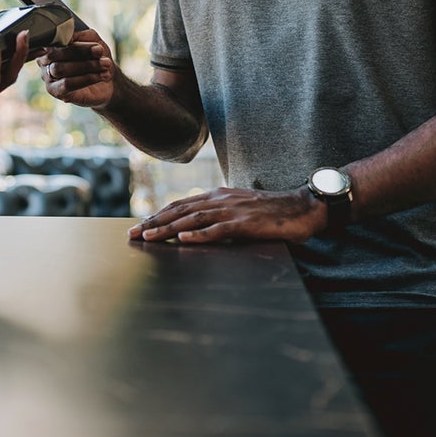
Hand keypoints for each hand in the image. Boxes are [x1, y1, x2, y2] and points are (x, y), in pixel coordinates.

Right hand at [38, 28, 115, 108]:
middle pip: (55, 54)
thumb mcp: (94, 41)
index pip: (53, 40)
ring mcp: (49, 78)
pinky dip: (86, 78)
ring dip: (86, 65)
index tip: (90, 42)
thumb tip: (69, 38)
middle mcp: (45, 61)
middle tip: (100, 51)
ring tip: (105, 64)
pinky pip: (67, 84)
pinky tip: (101, 76)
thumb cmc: (97, 58)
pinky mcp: (57, 92)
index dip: (70, 40)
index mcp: (51, 46)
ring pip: (60, 69)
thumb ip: (82, 36)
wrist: (109, 80)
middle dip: (80, 52)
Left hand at [129, 187, 327, 244]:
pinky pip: (218, 229)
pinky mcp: (246, 223)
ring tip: (149, 238)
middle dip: (154, 223)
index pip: (180, 206)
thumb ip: (218, 215)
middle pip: (180, 211)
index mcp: (218, 196)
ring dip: (168, 229)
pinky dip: (200, 235)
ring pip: (193, 220)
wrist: (303, 207)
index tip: (139, 227)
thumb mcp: (239, 209)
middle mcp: (220, 200)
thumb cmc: (272, 212)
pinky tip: (184, 240)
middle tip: (133, 235)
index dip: (158, 216)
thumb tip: (195, 228)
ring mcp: (232, 211)